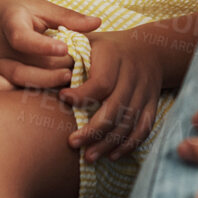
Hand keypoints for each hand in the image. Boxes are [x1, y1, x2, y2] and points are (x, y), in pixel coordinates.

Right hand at [0, 0, 100, 91]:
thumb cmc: (12, 11)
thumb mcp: (37, 6)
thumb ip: (66, 17)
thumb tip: (98, 23)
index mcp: (9, 22)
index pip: (22, 38)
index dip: (43, 46)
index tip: (65, 49)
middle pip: (24, 66)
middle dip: (53, 70)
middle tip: (76, 69)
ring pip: (17, 82)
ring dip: (44, 85)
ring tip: (66, 81)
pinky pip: (1, 92)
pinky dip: (19, 97)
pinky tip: (41, 98)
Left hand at [60, 30, 164, 161]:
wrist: (150, 48)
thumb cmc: (108, 48)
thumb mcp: (90, 41)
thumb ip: (71, 54)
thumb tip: (45, 69)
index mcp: (114, 56)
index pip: (101, 81)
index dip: (82, 94)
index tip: (62, 98)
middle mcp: (132, 74)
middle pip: (115, 107)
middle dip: (93, 129)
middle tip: (72, 143)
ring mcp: (145, 91)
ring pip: (129, 122)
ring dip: (108, 142)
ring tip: (89, 156)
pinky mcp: (152, 104)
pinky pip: (144, 128)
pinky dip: (129, 144)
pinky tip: (112, 155)